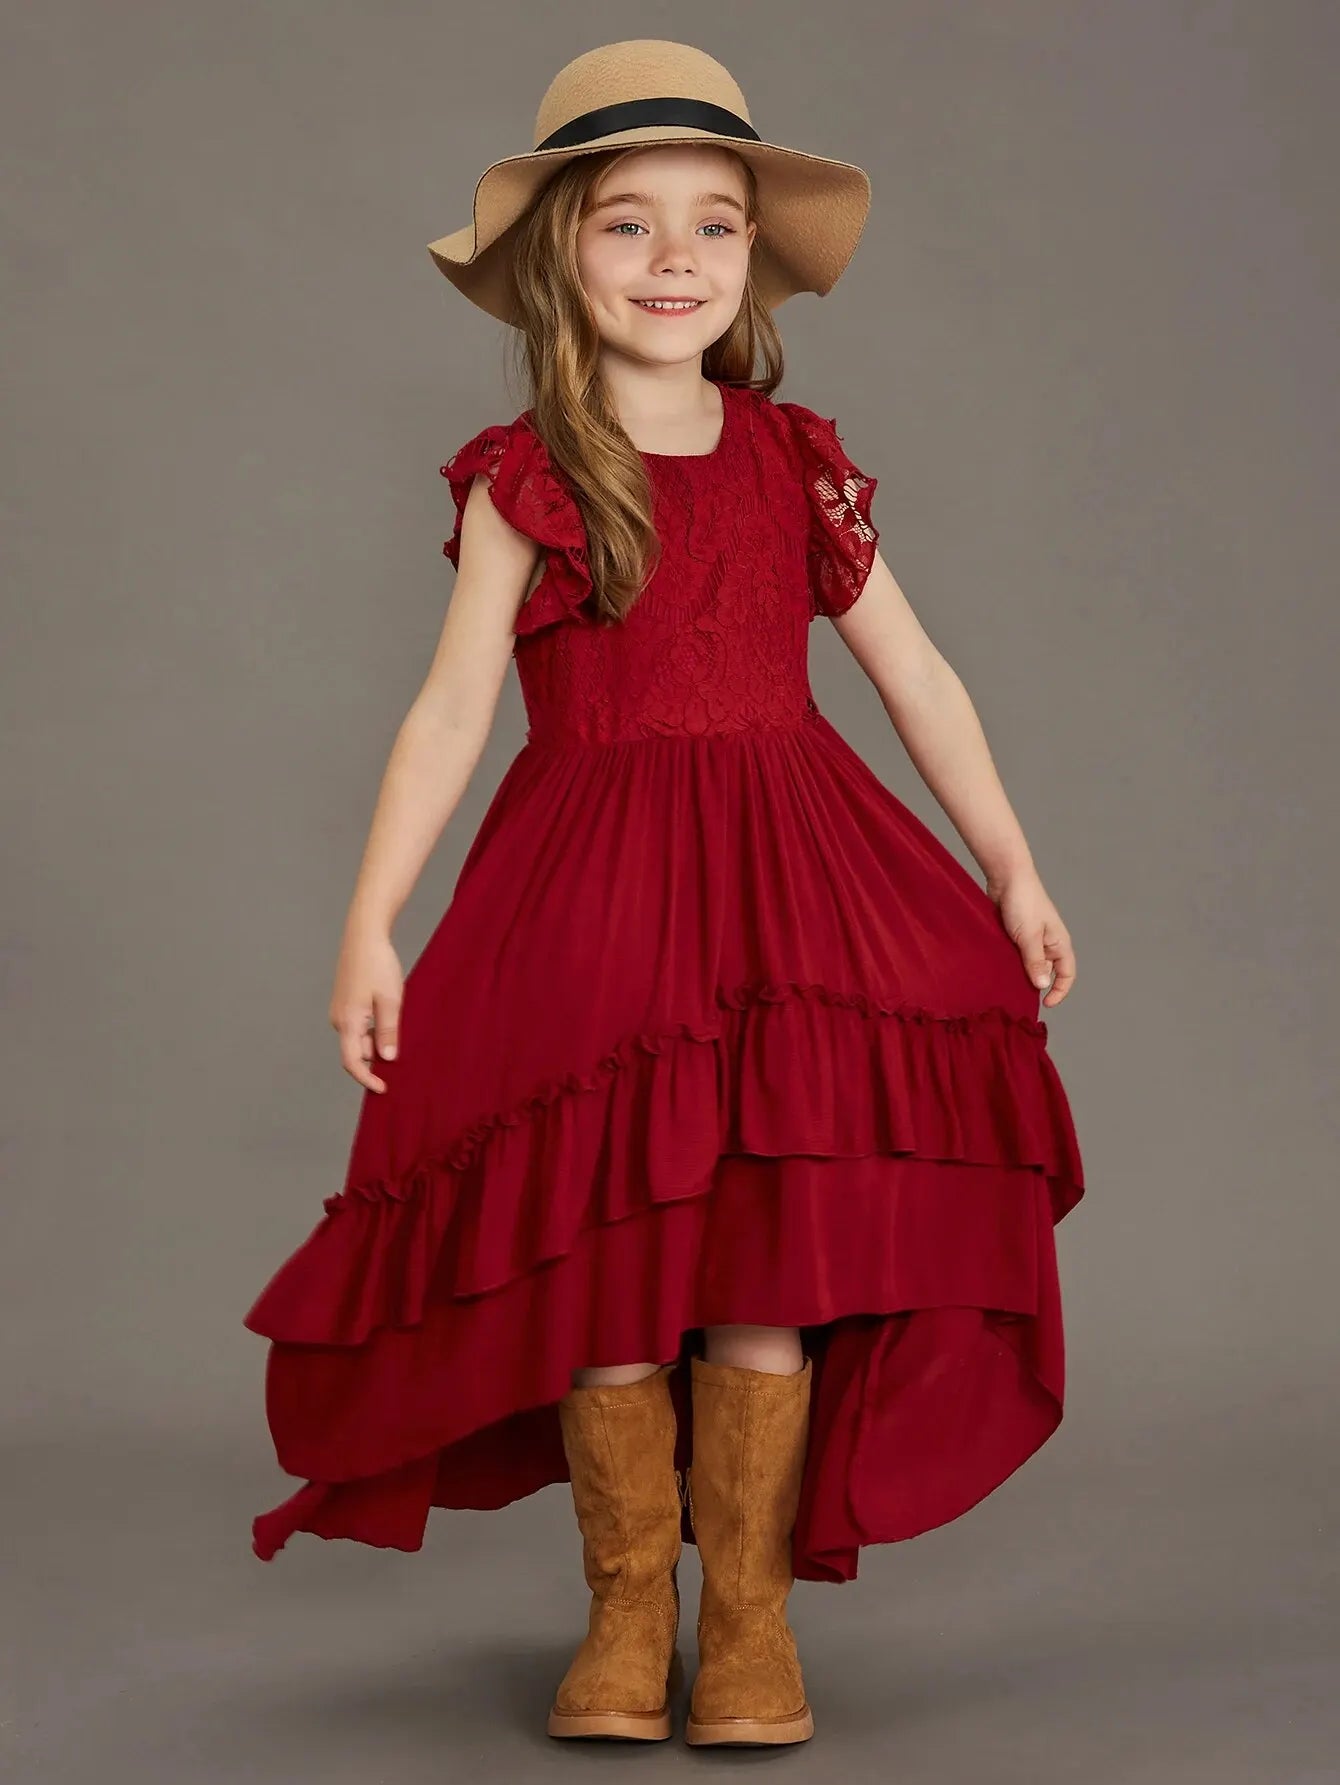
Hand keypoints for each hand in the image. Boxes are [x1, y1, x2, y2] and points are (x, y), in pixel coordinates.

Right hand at [329, 925, 404, 1090]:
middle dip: (377, 1057)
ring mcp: (340, 1010)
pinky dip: (373, 1028)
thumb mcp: (391, 1000)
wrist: (364, 935)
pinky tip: (390, 1014)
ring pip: (359, 1037)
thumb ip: (388, 1032)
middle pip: (357, 1050)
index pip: (352, 1062)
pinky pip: (359, 1025)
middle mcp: (339, 1019)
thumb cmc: (378, 965)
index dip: (366, 1079)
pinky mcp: (345, 1002)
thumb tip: (387, 1059)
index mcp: (348, 1021)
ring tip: (400, 1024)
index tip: (383, 1088)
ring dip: (377, 1039)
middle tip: (404, 1053)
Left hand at [986, 870, 1075, 1007]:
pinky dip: (1010, 963)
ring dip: (1021, 974)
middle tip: (1020, 997)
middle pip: (1047, 972)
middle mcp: (1048, 943)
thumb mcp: (1029, 936)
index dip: (1060, 991)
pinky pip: (1017, 955)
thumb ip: (1035, 962)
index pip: (1067, 974)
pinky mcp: (1016, 934)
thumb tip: (1042, 986)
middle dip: (1037, 985)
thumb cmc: (1023, 902)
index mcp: (1059, 943)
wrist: (1007, 878)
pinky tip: (999, 969)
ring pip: (1030, 964)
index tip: (1046, 1004)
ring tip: (1008, 985)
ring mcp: (1032, 938)